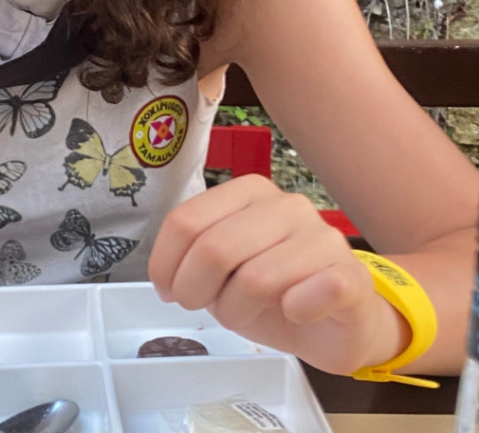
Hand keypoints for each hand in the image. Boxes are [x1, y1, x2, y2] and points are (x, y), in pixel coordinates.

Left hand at [148, 175, 409, 374]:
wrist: (344, 323)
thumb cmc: (277, 291)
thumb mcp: (223, 270)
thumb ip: (195, 255)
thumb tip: (167, 277)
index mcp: (249, 192)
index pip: (186, 221)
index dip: (166, 263)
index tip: (167, 290)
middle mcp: (286, 205)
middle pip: (213, 248)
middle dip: (196, 290)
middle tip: (204, 308)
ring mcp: (322, 237)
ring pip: (255, 278)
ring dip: (237, 310)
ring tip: (245, 313)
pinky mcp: (350, 275)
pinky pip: (310, 293)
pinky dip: (295, 311)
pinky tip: (295, 312)